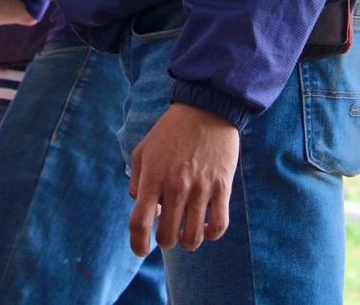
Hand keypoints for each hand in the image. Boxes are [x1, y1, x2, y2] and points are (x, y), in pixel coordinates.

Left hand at [127, 103, 238, 255]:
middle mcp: (176, 186)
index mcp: (153, 177)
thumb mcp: (143, 150)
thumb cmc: (171, 131)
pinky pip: (219, 226)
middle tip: (168, 231)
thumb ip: (137, 181)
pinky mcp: (222, 188)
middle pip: (168, 236)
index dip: (137, 243)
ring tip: (186, 232)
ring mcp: (201, 188)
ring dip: (187, 241)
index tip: (140, 250)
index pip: (139, 222)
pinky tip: (206, 227)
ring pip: (193, 238)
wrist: (206, 109)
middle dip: (165, 241)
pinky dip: (211, 235)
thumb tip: (144, 208)